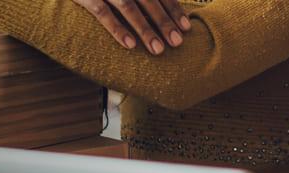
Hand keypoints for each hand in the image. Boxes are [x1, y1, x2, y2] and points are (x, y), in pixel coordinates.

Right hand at [71, 0, 191, 54]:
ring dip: (145, 29)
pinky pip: (102, 13)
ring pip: (129, 7)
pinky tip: (130, 45)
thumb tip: (161, 13)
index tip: (186, 28)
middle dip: (164, 21)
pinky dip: (117, 29)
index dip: (174, 8)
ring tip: (158, 50)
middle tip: (177, 42)